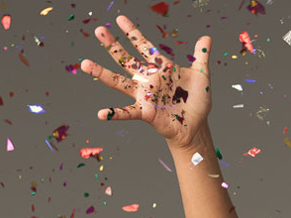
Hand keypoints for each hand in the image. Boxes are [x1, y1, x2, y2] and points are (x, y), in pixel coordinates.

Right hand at [80, 15, 211, 148]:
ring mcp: (144, 95)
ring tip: (84, 64)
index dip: (132, 32)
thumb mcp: (202, 75)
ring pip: (119, 82)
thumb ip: (201, 56)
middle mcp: (148, 79)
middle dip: (112, 45)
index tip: (119, 18)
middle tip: (98, 30)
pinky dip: (115, 114)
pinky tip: (101, 114)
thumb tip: (206, 37)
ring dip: (102, 73)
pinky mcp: (146, 112)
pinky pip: (127, 113)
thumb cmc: (197, 101)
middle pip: (126, 59)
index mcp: (160, 68)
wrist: (197, 126)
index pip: (143, 45)